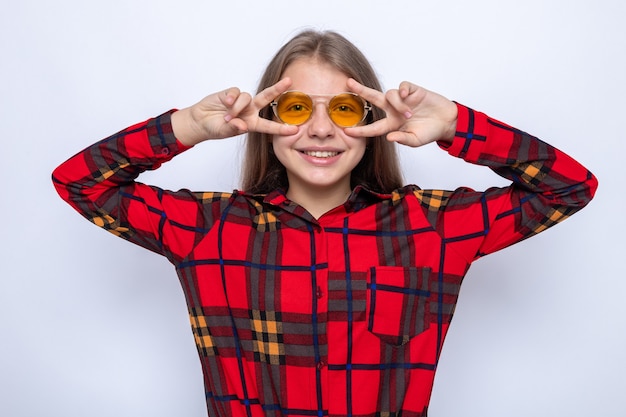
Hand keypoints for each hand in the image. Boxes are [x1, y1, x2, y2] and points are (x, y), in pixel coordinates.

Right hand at [172, 78, 297, 145]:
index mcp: (252, 123)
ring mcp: (241, 101)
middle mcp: (249, 110)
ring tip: (227, 116)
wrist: (200, 121)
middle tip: (289, 81)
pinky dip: (231, 98)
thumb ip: (234, 129)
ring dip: (238, 107)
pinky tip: (225, 104)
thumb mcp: (224, 132)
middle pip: (266, 98)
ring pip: (247, 97)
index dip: (281, 128)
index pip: (269, 126)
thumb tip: (243, 125)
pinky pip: (236, 92)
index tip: (295, 130)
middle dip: (278, 89)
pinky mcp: (231, 93)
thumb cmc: (214, 128)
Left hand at [345, 79, 457, 147]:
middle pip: (373, 98)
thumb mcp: (415, 140)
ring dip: (397, 104)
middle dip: (361, 90)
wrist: (446, 122)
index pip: (372, 127)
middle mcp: (394, 110)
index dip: (360, 130)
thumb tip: (389, 137)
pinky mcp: (413, 91)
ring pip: (389, 95)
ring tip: (409, 114)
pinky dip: (402, 90)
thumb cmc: (429, 132)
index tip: (347, 131)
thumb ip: (403, 139)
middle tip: (348, 83)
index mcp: (392, 124)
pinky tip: (406, 96)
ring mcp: (403, 99)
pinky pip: (402, 86)